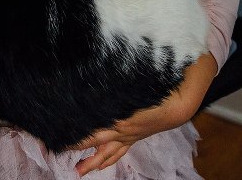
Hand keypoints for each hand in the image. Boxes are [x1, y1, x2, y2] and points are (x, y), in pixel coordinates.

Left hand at [69, 53, 217, 175]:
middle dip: (78, 145)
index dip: (78, 128)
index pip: (95, 125)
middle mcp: (124, 129)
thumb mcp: (141, 80)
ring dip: (92, 160)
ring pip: (108, 151)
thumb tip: (100, 72)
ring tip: (78, 170)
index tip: (60, 128)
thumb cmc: (162, 87)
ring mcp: (130, 135)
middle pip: (97, 140)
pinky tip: (100, 165)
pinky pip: (120, 151)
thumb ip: (123, 81)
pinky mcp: (135, 136)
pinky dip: (108, 158)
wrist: (183, 102)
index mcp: (122, 116)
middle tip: (58, 147)